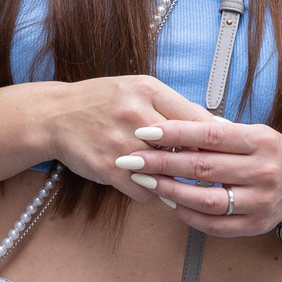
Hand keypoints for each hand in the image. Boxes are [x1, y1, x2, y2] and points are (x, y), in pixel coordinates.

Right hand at [39, 75, 213, 203]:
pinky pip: (145, 191)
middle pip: (186, 148)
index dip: (215, 141)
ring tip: (177, 179)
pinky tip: (149, 183)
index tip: (226, 152)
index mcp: (148, 90)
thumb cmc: (103, 101)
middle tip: (207, 172)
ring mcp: (121, 143)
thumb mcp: (139, 90)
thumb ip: (176, 106)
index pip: (197, 120)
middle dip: (199, 163)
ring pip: (168, 174)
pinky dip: (152, 192)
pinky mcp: (108, 168)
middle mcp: (136, 114)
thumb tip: (218, 126)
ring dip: (175, 181)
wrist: (54, 115)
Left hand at [115, 116, 281, 236]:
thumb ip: (216, 132)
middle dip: (161, 162)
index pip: (210, 134)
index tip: (144, 132)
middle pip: (203, 167)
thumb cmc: (267, 152)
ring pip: (206, 200)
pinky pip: (214, 225)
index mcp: (260, 141)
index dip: (174, 133)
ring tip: (145, 181)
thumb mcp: (251, 132)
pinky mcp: (255, 226)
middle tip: (131, 158)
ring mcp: (261, 201)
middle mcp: (263, 171)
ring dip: (170, 191)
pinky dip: (188, 215)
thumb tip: (169, 128)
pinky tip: (170, 203)